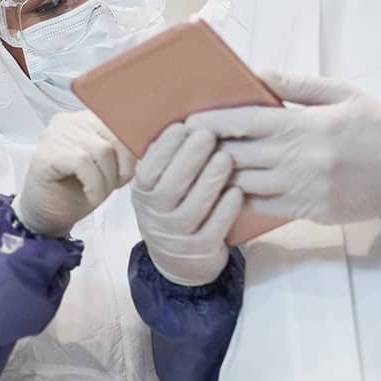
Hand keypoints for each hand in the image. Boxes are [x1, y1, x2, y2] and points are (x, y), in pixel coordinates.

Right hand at [13, 111, 135, 237]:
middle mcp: (70, 120)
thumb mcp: (109, 166)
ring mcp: (55, 135)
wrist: (48, 214)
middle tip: (112, 186)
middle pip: (115, 135)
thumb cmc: (79, 189)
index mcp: (88, 118)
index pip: (123, 121)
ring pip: (102, 150)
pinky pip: (83, 162)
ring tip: (98, 193)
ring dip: (107, 180)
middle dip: (122, 167)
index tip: (126, 174)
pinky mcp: (46, 154)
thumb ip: (123, 148)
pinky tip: (90, 195)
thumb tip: (153, 144)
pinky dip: (93, 184)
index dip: (132, 151)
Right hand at [133, 123, 243, 284]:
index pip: (148, 171)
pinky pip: (214, 229)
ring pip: (192, 208)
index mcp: (143, 195)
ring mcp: (177, 237)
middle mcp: (155, 217)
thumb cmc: (173, 205)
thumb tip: (183, 122)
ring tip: (226, 158)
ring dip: (209, 181)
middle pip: (170, 188)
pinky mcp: (201, 250)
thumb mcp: (159, 185)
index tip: (182, 126)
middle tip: (208, 135)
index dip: (164, 149)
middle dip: (189, 158)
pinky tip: (237, 191)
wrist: (179, 258)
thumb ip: (166, 160)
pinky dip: (225, 210)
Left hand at [189, 71, 380, 225]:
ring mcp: (301, 189)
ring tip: (198, 168)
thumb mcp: (342, 93)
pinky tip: (226, 191)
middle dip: (207, 150)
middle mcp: (298, 159)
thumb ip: (296, 85)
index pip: (244, 122)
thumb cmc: (375, 126)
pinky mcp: (308, 210)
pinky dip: (239, 199)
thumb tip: (256, 73)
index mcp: (304, 126)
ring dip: (218, 176)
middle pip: (236, 155)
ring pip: (243, 184)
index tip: (189, 121)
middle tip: (185, 146)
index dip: (211, 121)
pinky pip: (261, 207)